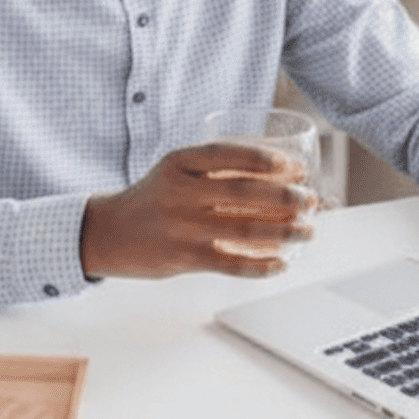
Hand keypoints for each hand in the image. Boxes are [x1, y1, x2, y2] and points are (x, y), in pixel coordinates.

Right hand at [80, 141, 316, 280]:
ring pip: (245, 229)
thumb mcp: (175, 171)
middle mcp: (180, 192)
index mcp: (179, 162)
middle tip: (311, 201)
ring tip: (308, 231)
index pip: (229, 154)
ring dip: (285, 231)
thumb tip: (276, 177)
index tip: (294, 168)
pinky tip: (282, 262)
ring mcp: (182, 227)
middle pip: (244, 193)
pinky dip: (261, 264)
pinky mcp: (183, 258)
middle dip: (287, 198)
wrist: (108, 233)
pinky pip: (231, 263)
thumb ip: (214, 170)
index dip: (266, 160)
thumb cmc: (152, 199)